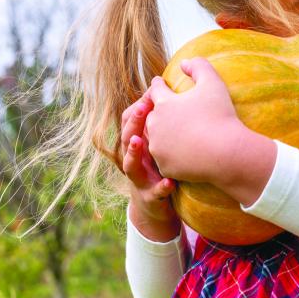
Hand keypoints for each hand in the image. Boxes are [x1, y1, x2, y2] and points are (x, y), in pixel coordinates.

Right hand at [120, 92, 179, 240]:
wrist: (155, 205)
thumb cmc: (158, 167)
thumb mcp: (157, 145)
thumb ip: (160, 125)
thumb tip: (171, 93)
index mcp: (136, 144)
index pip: (129, 122)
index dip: (138, 107)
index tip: (151, 92)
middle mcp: (134, 159)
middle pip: (126, 139)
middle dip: (133, 123)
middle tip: (143, 108)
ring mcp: (139, 179)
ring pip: (130, 165)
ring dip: (133, 153)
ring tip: (139, 141)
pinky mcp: (150, 197)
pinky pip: (154, 192)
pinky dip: (160, 187)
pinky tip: (170, 182)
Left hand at [145, 57, 248, 183]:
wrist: (227, 153)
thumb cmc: (221, 116)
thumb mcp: (213, 83)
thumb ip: (199, 66)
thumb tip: (185, 62)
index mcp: (164, 104)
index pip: (156, 90)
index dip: (160, 85)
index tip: (161, 84)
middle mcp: (155, 125)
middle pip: (153, 116)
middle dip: (160, 113)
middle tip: (169, 113)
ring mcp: (158, 147)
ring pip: (157, 139)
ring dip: (164, 135)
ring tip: (174, 135)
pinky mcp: (164, 166)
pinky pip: (164, 159)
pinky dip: (171, 156)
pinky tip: (181, 154)